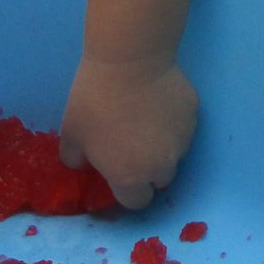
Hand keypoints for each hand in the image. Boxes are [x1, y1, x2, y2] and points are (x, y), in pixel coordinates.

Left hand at [59, 55, 197, 210]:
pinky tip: (158, 101)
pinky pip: (184, 126)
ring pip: (175, 153)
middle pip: (160, 180)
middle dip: (149, 170)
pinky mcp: (193, 114)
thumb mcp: (71, 134)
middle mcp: (161, 165)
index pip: (136, 202)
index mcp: (130, 177)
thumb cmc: (94, 101)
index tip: (119, 172)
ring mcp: (182, 139)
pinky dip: (173, 121)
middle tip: (133, 146)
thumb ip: (75, 159)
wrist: (129, 61)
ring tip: (147, 119)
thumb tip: (83, 164)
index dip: (127, 190)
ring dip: (164, 146)